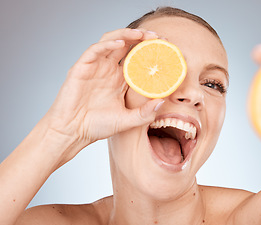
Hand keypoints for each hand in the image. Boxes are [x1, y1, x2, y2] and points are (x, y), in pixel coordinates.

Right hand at [42, 28, 163, 160]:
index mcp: (120, 79)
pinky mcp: (82, 68)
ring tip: (141, 34)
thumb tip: (162, 102)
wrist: (72, 132)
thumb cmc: (97, 126)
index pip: (137, 58)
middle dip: (142, 38)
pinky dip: (107, 44)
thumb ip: (144, 113)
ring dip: (126, 34)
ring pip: (111, 41)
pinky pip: (95, 50)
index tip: (166, 49)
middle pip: (127, 45)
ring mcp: (96, 67)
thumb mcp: (127, 121)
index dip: (150, 51)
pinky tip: (120, 43)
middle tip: (158, 37)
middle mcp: (109, 69)